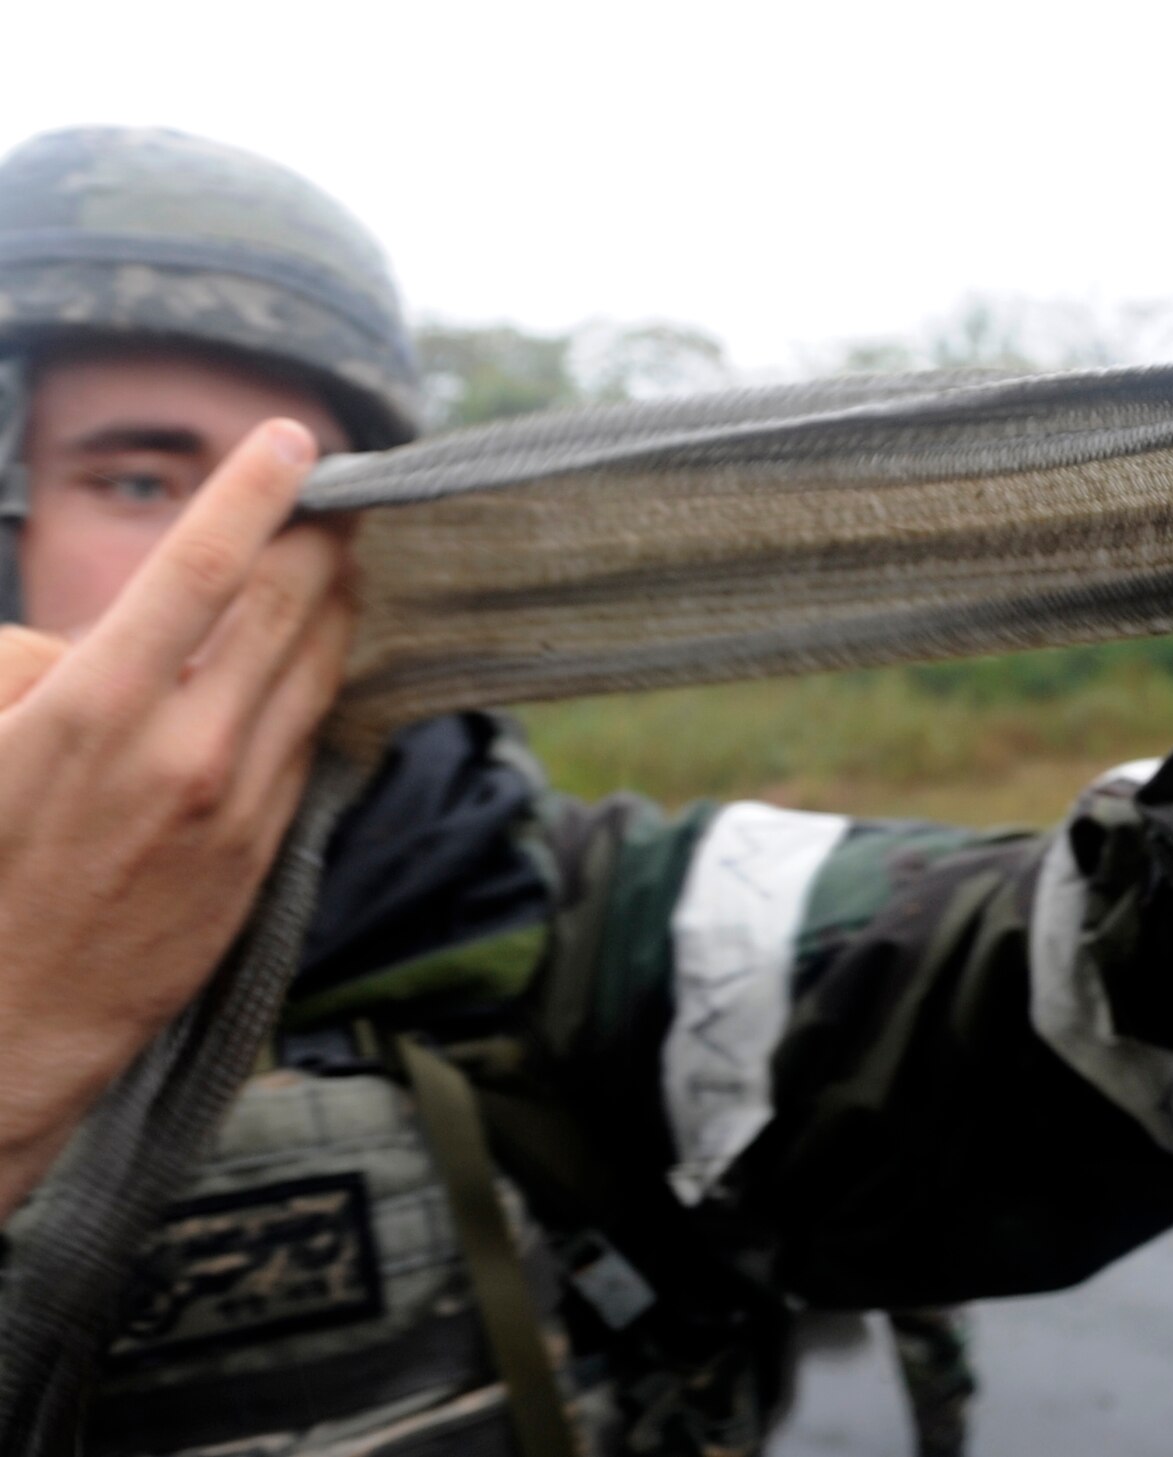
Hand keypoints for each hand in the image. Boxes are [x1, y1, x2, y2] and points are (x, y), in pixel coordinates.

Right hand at [0, 419, 354, 1216]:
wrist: (0, 1030)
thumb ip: (39, 670)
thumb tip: (108, 637)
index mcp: (94, 713)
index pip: (199, 570)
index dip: (252, 492)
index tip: (294, 439)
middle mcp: (183, 754)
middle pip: (280, 611)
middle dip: (318, 540)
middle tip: (348, 489)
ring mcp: (235, 809)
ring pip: (311, 676)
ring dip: (335, 606)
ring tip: (348, 555)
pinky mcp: (260, 855)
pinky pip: (306, 746)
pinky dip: (321, 686)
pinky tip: (326, 656)